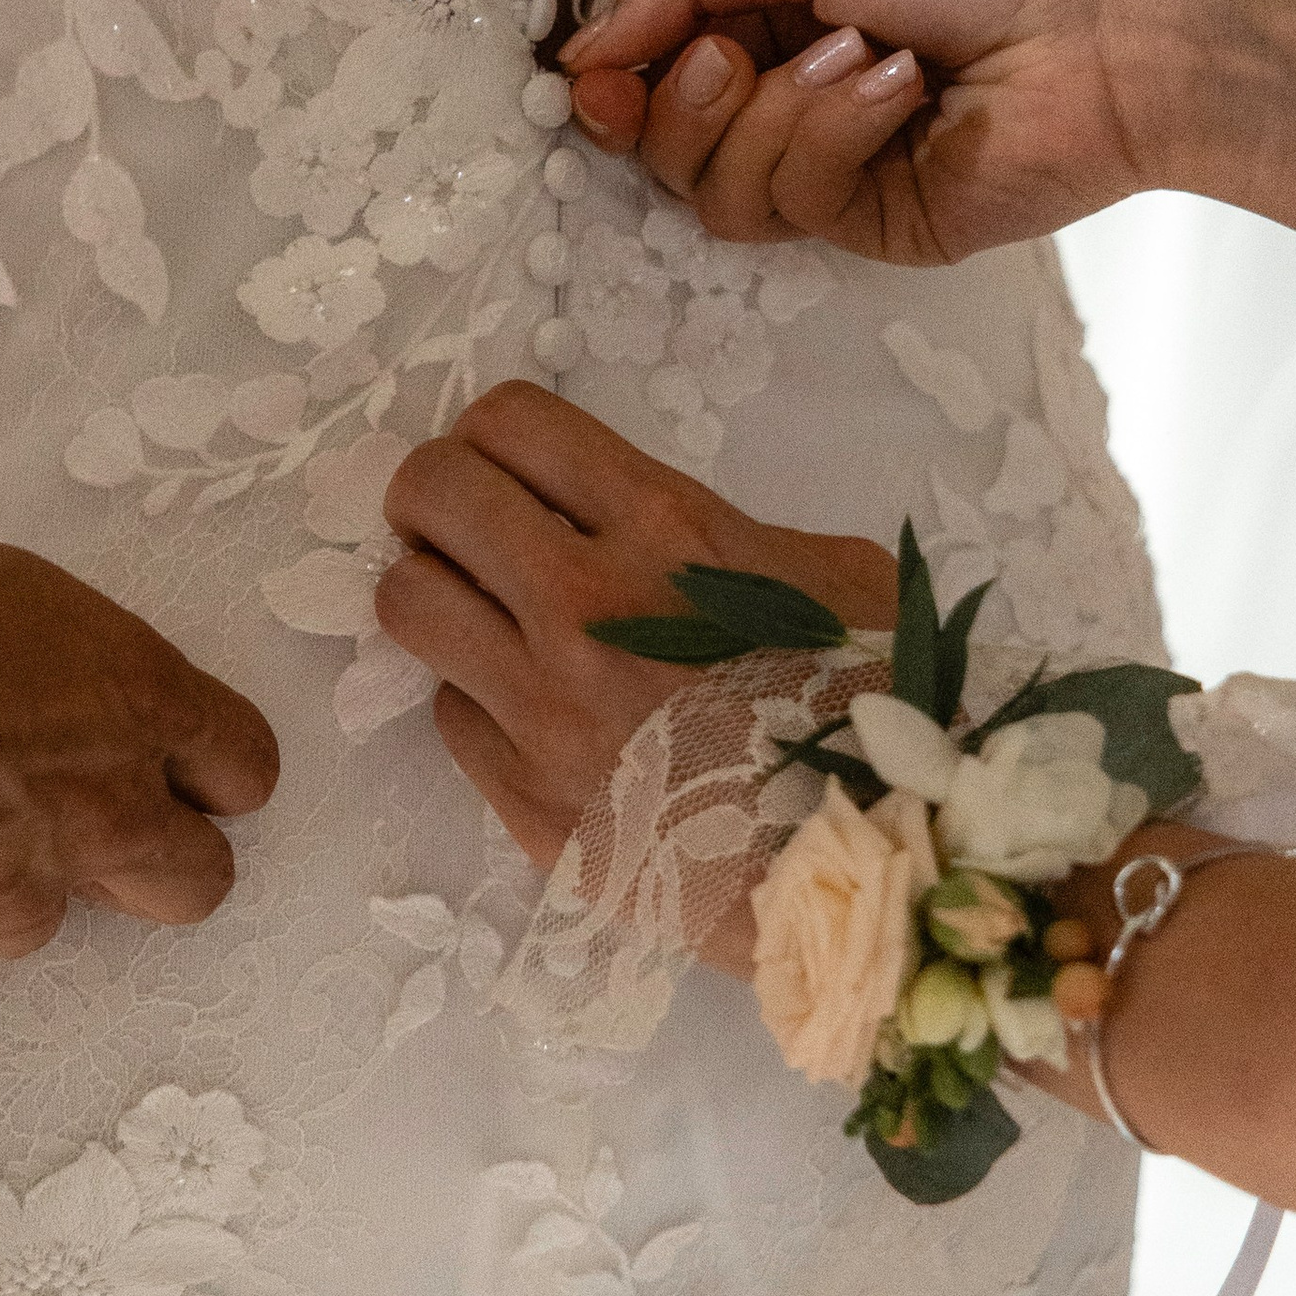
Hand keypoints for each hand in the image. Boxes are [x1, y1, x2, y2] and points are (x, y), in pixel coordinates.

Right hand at [0, 523, 279, 960]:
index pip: (244, 763)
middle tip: (99, 818)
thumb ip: (35, 651)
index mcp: (133, 697)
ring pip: (64, 916)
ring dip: (30, 879)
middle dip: (163, 857)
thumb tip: (11, 661)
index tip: (185, 762)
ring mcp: (19, 884)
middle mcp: (99, 807)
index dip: (216, 768)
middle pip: (198, 878)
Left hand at [376, 384, 896, 963]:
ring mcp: (545, 714)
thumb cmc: (883, 705)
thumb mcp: (829, 571)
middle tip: (468, 530)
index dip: (493, 435)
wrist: (888, 871)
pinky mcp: (529, 806)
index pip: (510, 424)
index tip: (509, 470)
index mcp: (666, 530)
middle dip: (436, 498)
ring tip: (486, 619)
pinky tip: (543, 718)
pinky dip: (483, 702)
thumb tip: (634, 523)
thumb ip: (715, 530)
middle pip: (431, 495)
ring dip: (438, 594)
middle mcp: (584, 611)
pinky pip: (452, 717)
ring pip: (407, 606)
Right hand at [560, 0, 1179, 261]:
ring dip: (778, 111)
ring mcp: (834, 168)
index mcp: (775, 12)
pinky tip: (899, 92)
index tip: (589, 81)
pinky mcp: (875, 222)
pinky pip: (792, 203)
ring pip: (715, 188)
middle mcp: (791, 94)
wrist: (1112, 26)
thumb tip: (576, 55)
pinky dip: (833, 135)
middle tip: (730, 57)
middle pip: (664, 144)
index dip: (612, 83)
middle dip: (683, 99)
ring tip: (862, 55)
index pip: (651, 68)